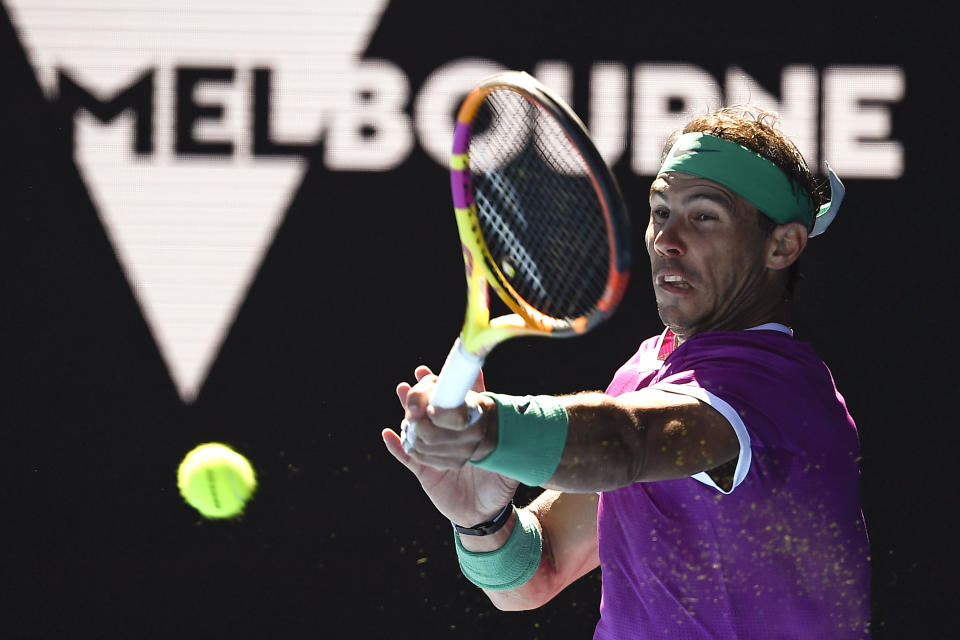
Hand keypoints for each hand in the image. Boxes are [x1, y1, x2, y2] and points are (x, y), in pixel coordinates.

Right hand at [382, 366, 516, 526]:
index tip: (442, 371)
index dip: (450, 386)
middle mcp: (449, 437)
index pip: (457, 404)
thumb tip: (521, 421)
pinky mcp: (424, 470)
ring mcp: (434, 451)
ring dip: (408, 410)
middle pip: (432, 410)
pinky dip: (396, 445)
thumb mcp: (507, 462)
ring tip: (402, 392)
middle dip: (424, 391)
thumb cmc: (499, 485)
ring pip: (417, 427)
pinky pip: (407, 456)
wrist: (485, 514)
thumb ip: (508, 443)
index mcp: (468, 431)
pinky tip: (387, 434)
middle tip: (419, 376)